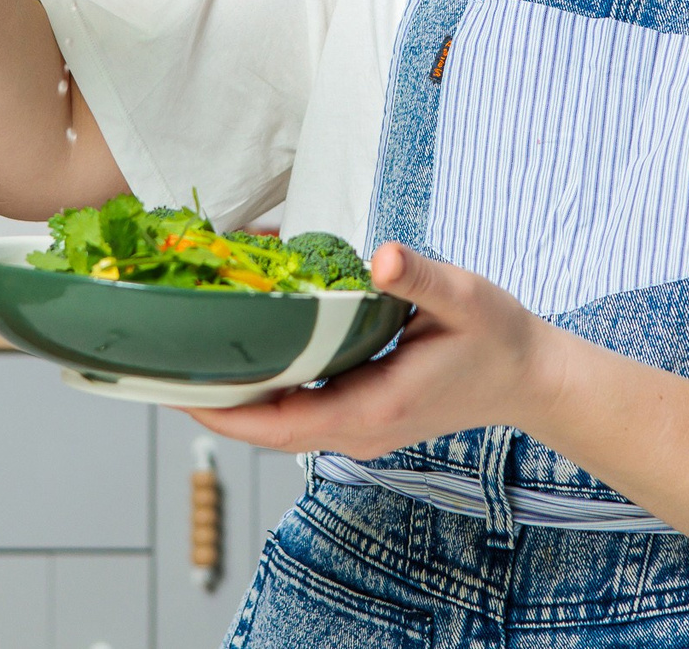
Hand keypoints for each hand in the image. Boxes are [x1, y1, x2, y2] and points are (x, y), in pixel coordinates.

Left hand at [187, 244, 572, 459]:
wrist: (532, 377)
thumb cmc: (499, 336)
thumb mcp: (466, 298)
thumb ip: (421, 278)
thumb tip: (384, 258)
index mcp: (377, 406)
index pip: (282, 423)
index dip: (225, 412)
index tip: (175, 389)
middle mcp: (361, 429)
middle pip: (266, 431)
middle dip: (211, 402)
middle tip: (156, 364)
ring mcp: (360, 430)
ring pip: (279, 424)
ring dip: (234, 398)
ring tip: (186, 357)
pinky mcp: (362, 417)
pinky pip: (298, 412)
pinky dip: (265, 389)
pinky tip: (244, 354)